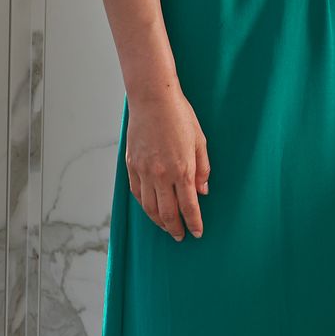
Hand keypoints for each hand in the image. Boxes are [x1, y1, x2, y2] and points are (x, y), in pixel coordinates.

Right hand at [125, 89, 209, 240]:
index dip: (194, 223)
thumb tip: (203, 192)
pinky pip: (137, 193)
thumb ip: (202, 169)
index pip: (189, 207)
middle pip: (167, 213)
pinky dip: (144, 206)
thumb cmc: (180, 116)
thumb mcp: (200, 141)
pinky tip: (151, 209)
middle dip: (175, 228)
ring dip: (159, 221)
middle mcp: (162, 175)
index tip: (197, 233)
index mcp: (182, 170)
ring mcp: (144, 171)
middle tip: (180, 236)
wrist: (153, 99)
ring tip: (166, 227)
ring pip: (149, 208)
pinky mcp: (131, 165)